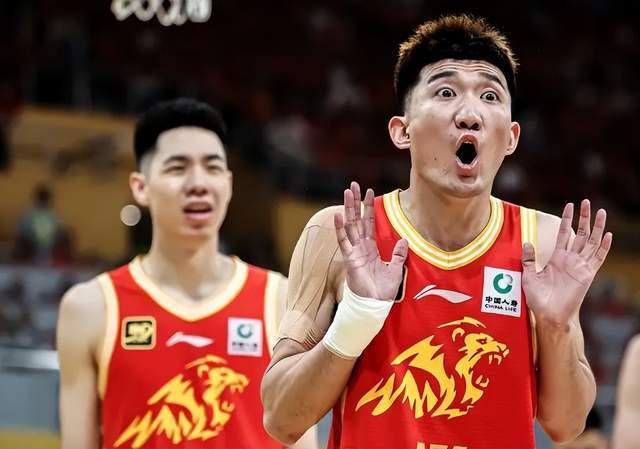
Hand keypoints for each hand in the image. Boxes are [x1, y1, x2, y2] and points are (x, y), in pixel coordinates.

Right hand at [334, 182, 407, 300]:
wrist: (375, 305)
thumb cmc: (383, 290)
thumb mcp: (396, 269)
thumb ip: (399, 254)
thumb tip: (405, 239)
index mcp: (370, 248)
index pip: (368, 223)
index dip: (368, 207)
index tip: (369, 191)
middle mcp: (360, 246)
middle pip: (357, 219)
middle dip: (355, 202)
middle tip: (353, 185)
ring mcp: (353, 251)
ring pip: (350, 225)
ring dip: (348, 208)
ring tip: (347, 192)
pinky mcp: (349, 259)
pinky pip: (344, 241)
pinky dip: (340, 228)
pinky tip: (338, 215)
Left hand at [522, 200, 612, 326]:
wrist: (549, 314)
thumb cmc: (538, 298)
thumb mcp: (528, 275)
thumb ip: (528, 259)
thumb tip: (527, 242)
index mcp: (557, 258)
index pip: (564, 233)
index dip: (567, 219)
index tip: (569, 205)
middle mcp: (570, 259)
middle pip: (581, 234)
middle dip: (583, 217)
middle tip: (586, 202)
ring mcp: (580, 266)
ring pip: (592, 242)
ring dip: (597, 227)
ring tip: (601, 212)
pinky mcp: (587, 274)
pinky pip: (597, 258)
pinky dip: (604, 247)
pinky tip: (608, 235)